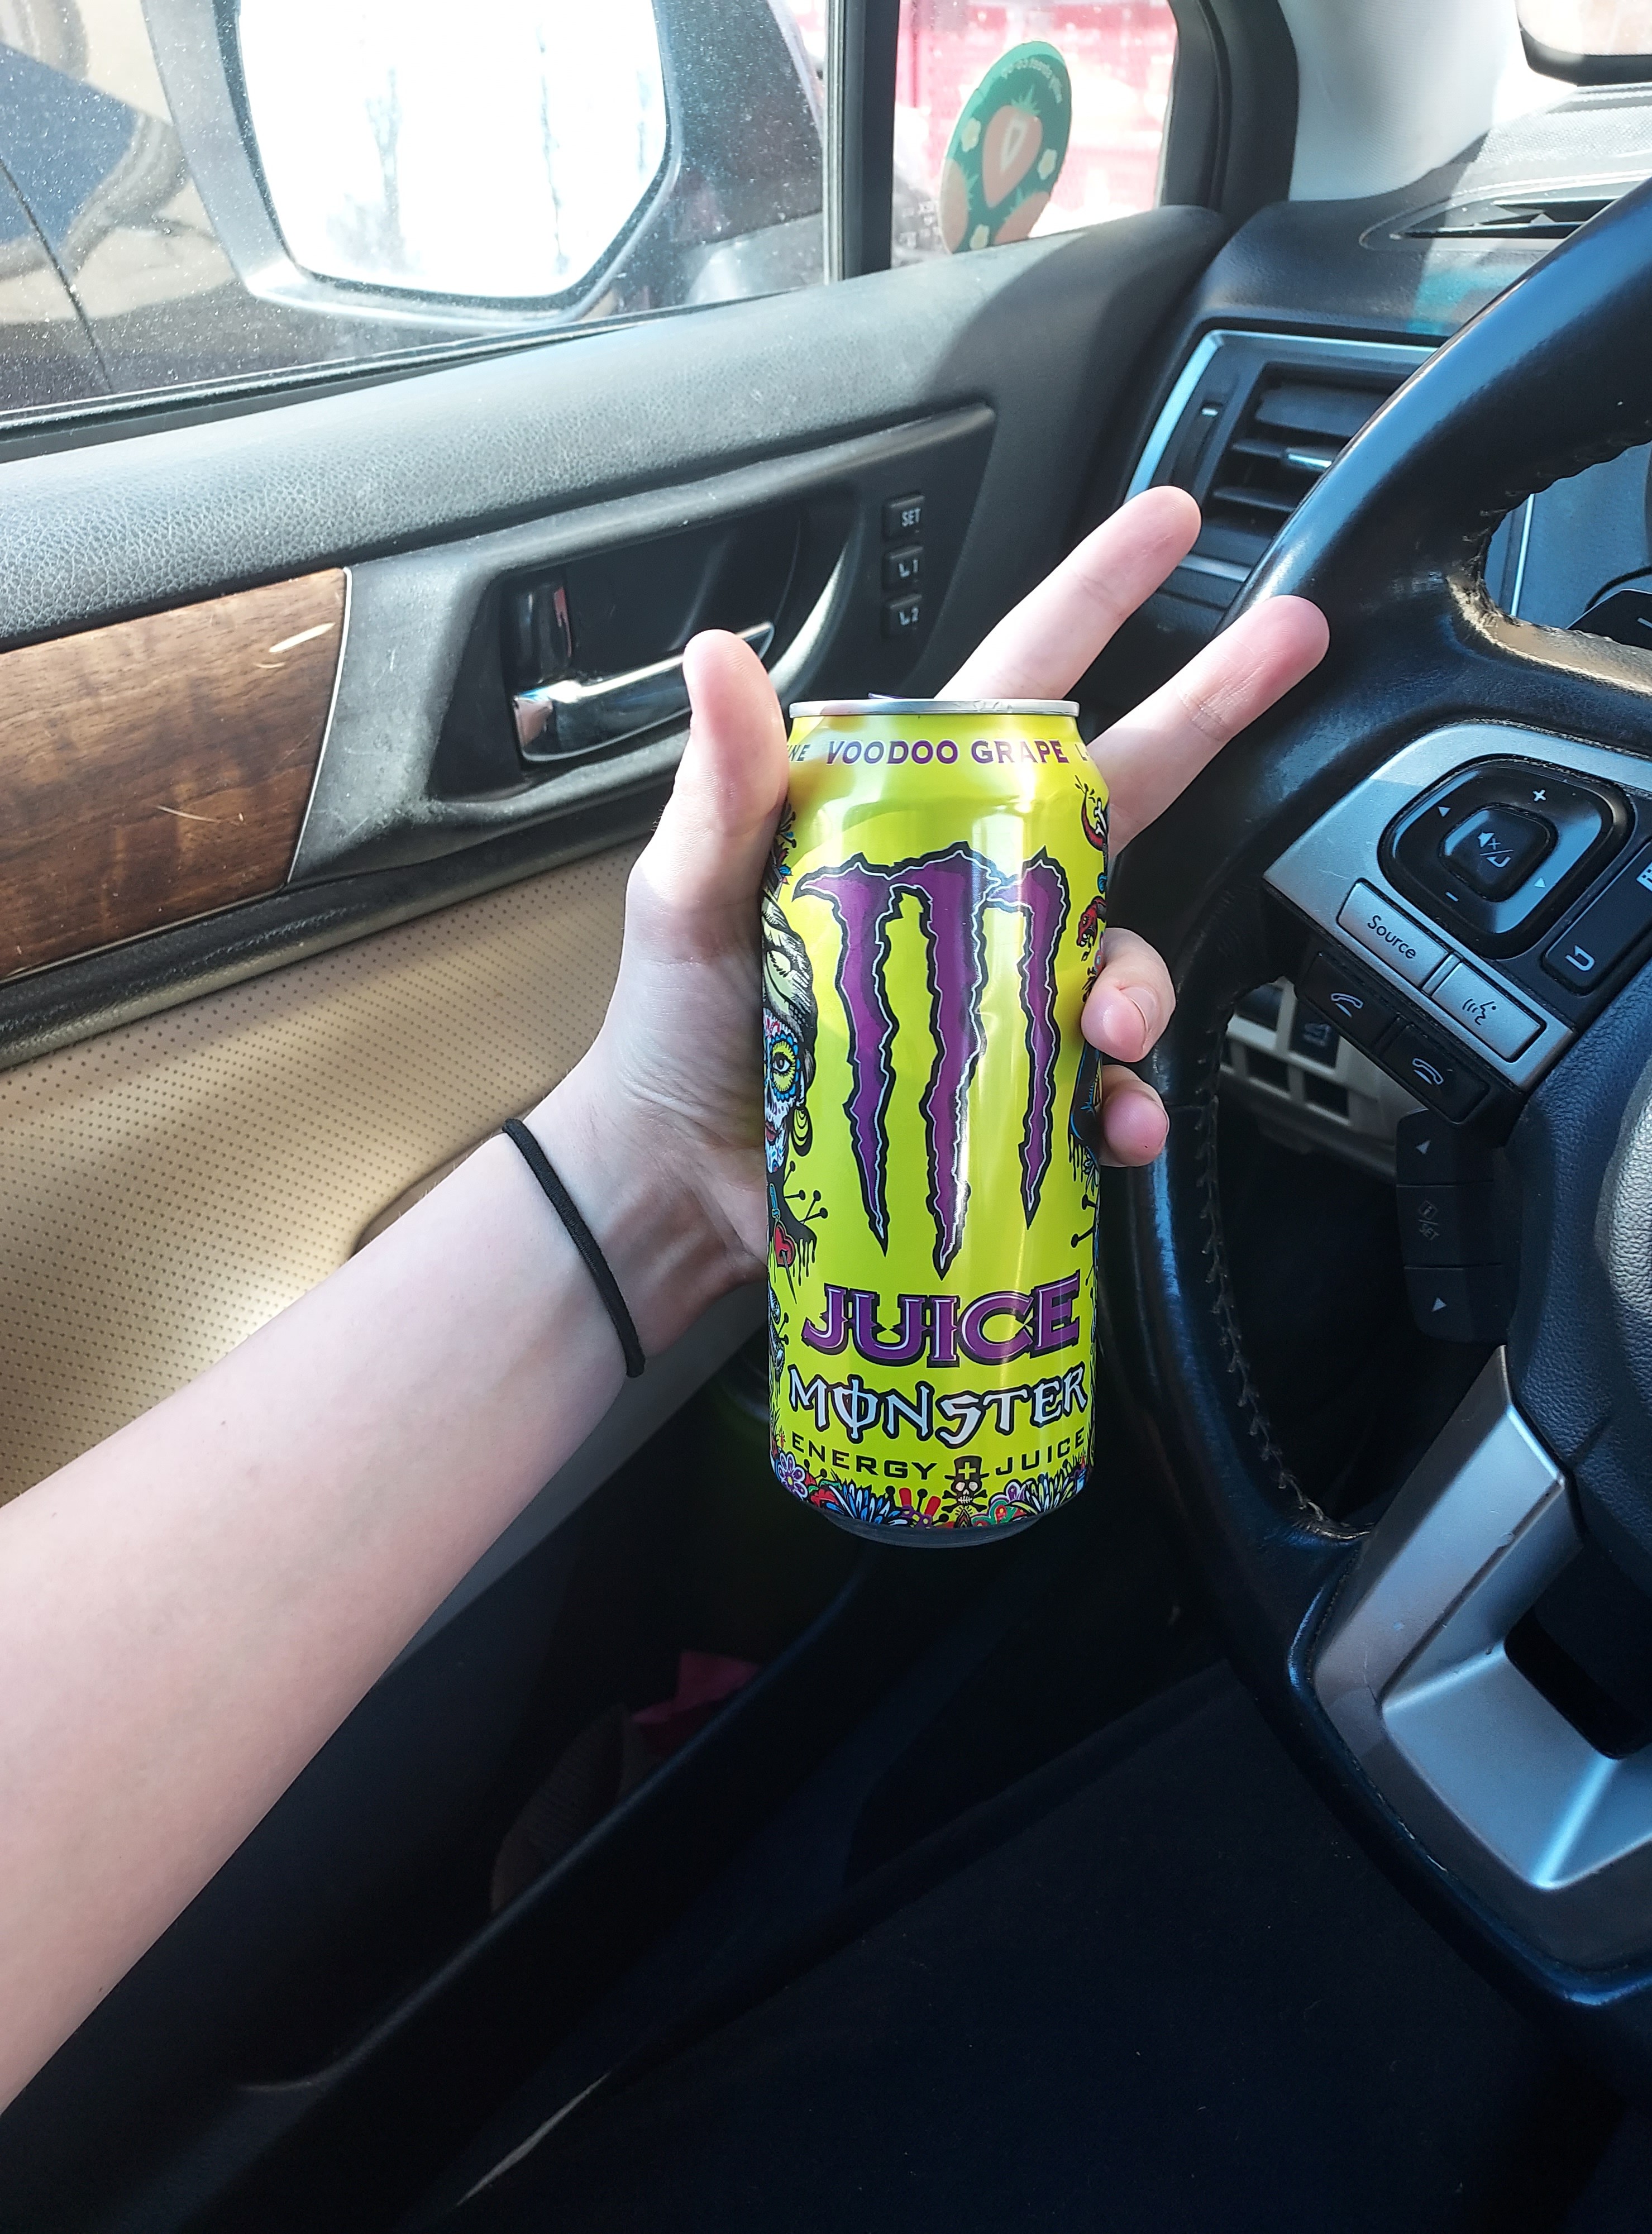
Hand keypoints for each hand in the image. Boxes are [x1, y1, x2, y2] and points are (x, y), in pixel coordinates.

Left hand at [548, 488, 1327, 1347]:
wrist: (677, 1178)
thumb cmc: (676, 1024)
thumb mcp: (689, 890)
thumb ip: (721, 783)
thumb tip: (721, 657)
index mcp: (905, 818)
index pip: (1014, 687)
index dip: (1095, 600)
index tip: (1170, 526)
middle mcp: (975, 892)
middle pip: (1121, 786)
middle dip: (1211, 707)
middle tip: (1292, 641)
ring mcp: (1006, 990)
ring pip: (1122, 955)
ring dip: (1139, 983)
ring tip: (1110, 1026)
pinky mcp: (1020, 1088)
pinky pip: (1103, 1088)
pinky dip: (1122, 1106)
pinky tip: (1111, 1120)